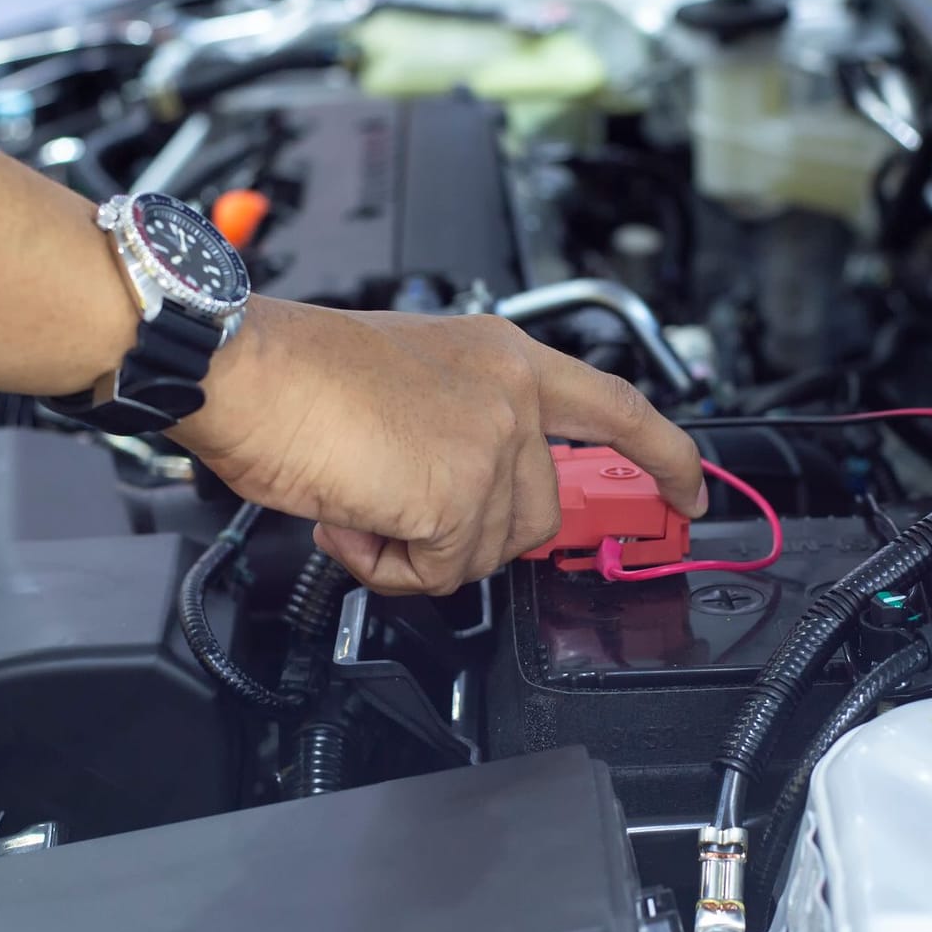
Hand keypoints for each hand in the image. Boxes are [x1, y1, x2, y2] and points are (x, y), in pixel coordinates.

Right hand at [169, 296, 706, 594]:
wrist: (243, 368)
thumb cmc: (297, 374)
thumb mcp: (410, 385)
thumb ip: (461, 432)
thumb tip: (462, 501)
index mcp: (503, 357)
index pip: (617, 408)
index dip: (663, 457)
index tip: (688, 492)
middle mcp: (511, 393)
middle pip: (537, 516)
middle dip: (470, 537)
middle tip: (399, 515)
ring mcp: (492, 443)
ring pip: (486, 553)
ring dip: (416, 551)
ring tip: (359, 501)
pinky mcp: (460, 494)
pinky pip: (440, 574)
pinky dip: (388, 566)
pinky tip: (351, 517)